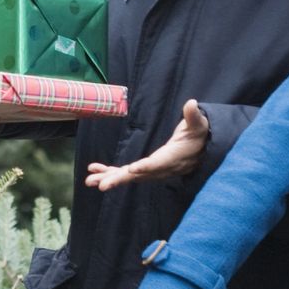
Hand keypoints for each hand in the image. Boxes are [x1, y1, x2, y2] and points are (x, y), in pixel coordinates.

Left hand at [83, 100, 210, 191]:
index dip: (146, 167)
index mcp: (172, 158)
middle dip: (119, 179)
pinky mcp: (144, 169)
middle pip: (138, 175)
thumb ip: (194, 116)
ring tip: (90, 180)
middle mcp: (159, 168)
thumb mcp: (198, 125)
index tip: (132, 170)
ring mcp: (151, 171)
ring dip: (109, 177)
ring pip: (128, 176)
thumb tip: (192, 103)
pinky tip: (94, 170)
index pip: (158, 164)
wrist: (199, 152)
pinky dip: (110, 172)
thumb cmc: (197, 136)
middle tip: (102, 185)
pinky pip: (126, 173)